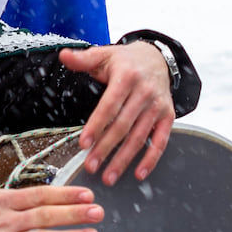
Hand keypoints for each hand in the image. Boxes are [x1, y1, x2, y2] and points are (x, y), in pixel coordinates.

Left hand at [59, 43, 175, 185]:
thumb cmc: (125, 61)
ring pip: (140, 137)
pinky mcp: (168, 116)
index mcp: (127, 77)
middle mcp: (145, 92)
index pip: (109, 105)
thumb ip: (83, 59)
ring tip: (108, 177)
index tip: (83, 144)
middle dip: (106, 148)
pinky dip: (151, 159)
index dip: (96, 126)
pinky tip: (139, 174)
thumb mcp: (104, 55)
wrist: (157, 59)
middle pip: (123, 125)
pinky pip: (161, 141)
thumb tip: (63, 55)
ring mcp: (158, 106)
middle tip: (90, 166)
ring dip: (124, 159)